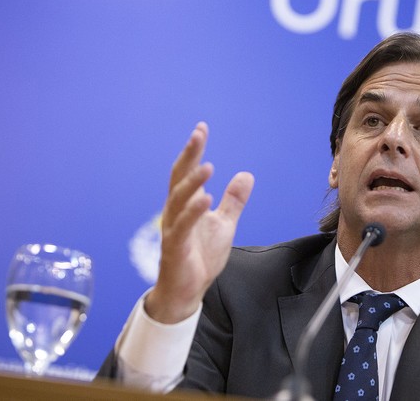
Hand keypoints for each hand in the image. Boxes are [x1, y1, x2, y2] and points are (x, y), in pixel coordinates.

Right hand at [145, 122, 253, 323]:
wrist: (187, 290)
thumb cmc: (201, 256)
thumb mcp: (224, 224)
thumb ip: (233, 201)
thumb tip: (246, 175)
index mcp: (186, 204)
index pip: (188, 172)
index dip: (194, 150)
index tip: (201, 128)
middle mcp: (175, 212)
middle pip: (179, 178)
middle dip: (188, 156)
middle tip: (198, 134)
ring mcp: (173, 229)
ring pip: (178, 200)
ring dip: (192, 182)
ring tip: (208, 166)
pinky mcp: (175, 247)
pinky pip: (183, 226)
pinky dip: (193, 211)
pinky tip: (205, 199)